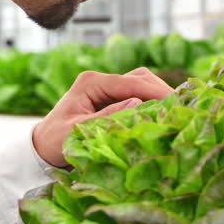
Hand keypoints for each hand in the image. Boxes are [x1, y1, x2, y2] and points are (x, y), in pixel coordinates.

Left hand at [32, 67, 174, 167]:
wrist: (42, 146)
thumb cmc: (55, 140)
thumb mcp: (78, 131)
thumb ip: (106, 117)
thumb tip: (137, 103)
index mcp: (91, 83)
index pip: (129, 81)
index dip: (154, 91)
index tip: (174, 101)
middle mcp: (100, 81)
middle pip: (139, 77)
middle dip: (160, 90)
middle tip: (180, 108)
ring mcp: (106, 89)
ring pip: (141, 83)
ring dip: (158, 95)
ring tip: (175, 111)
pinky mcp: (111, 98)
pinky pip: (137, 95)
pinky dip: (151, 102)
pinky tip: (162, 114)